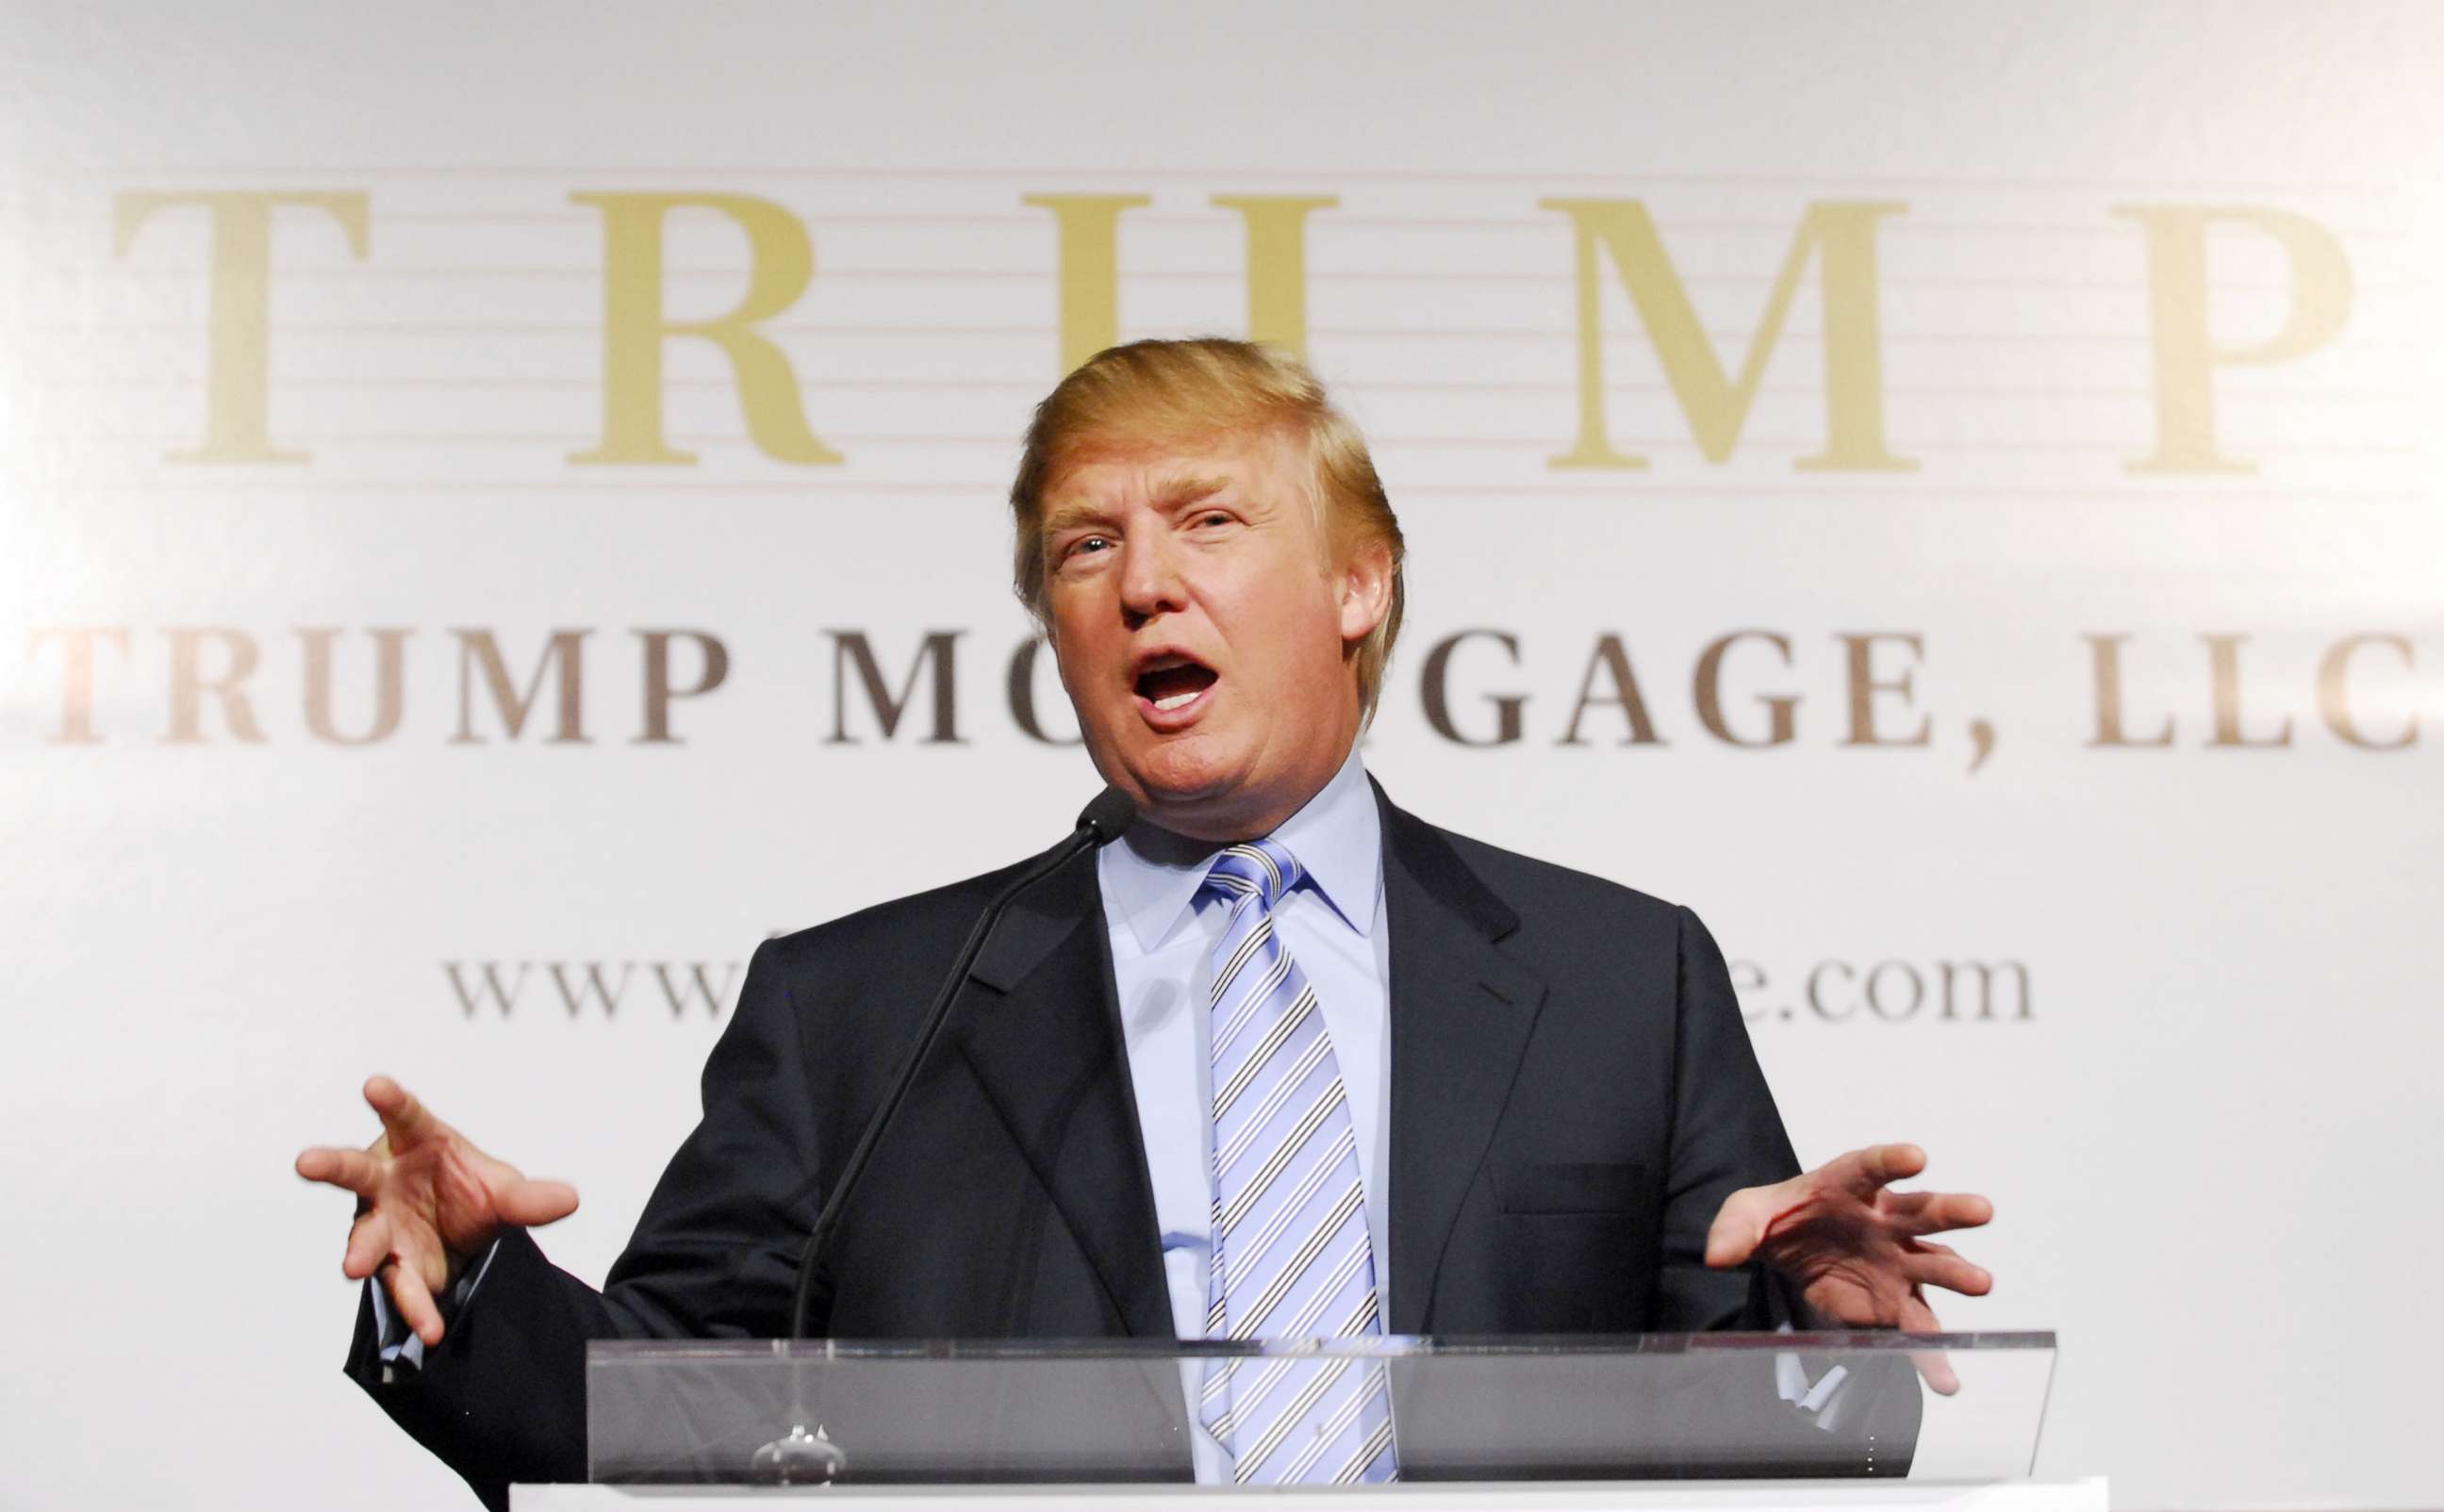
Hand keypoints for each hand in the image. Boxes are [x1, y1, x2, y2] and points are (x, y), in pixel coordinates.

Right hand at [294, 1075, 578, 1346]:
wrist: (463, 1234)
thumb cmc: (468, 1191)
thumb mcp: (504, 1191)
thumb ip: (529, 1198)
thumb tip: (571, 1200)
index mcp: (418, 1141)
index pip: (404, 1116)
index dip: (390, 1101)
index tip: (374, 1085)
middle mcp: (387, 1179)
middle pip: (354, 1169)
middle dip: (331, 1165)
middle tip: (305, 1161)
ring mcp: (382, 1222)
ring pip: (364, 1234)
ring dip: (358, 1250)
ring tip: (351, 1266)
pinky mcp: (392, 1263)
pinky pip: (399, 1284)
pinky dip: (415, 1306)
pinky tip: (429, 1327)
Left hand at [1704, 1143, 1991, 1392]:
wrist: (1792, 1252)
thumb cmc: (1780, 1220)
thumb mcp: (1746, 1216)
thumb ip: (1734, 1230)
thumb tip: (1717, 1254)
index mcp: (1847, 1186)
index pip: (1869, 1166)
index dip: (1891, 1160)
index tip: (1916, 1156)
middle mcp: (1884, 1220)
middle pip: (1921, 1211)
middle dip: (1951, 1210)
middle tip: (1981, 1210)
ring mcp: (1896, 1262)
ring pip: (1933, 1266)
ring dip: (1958, 1273)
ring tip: (1981, 1283)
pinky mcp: (1895, 1302)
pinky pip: (1917, 1328)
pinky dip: (1932, 1354)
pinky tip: (1946, 1379)